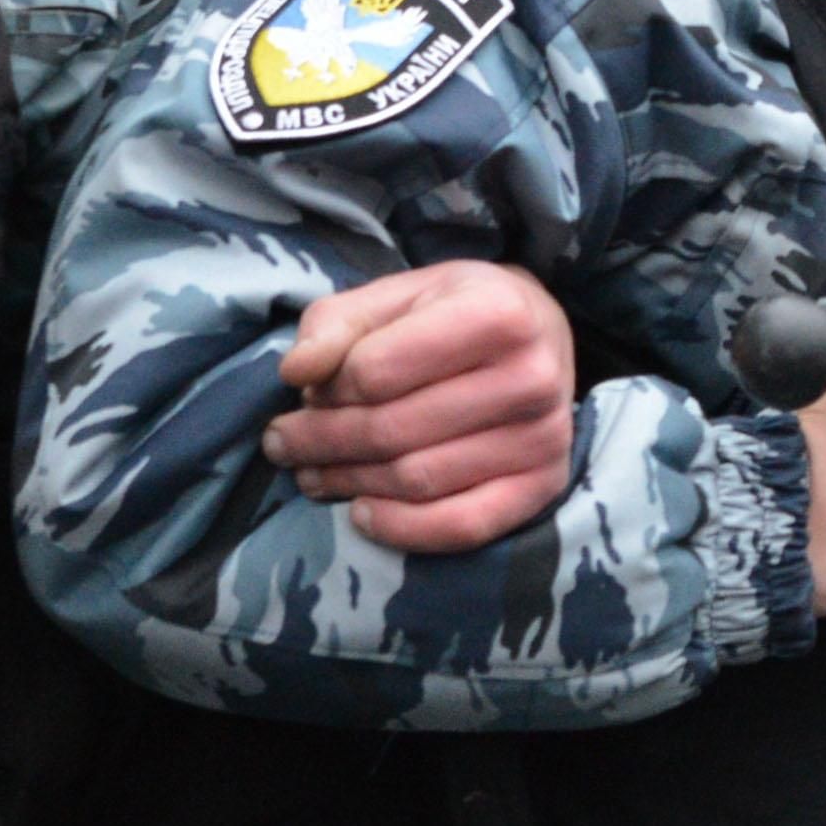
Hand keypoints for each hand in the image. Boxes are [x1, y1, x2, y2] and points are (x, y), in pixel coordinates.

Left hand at [266, 261, 580, 552]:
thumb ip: (337, 325)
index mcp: (496, 314)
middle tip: (281, 444)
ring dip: (349, 483)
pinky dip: (402, 529)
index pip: (376, 369)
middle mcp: (530, 377)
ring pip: (416, 479)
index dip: (328, 387)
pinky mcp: (544, 486)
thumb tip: (295, 373)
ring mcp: (542, 438)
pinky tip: (362, 514)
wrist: (542, 336)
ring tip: (312, 474)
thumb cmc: (455, 312)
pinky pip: (462, 526)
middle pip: (392, 430)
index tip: (308, 391)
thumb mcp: (397, 296)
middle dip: (321, 441)